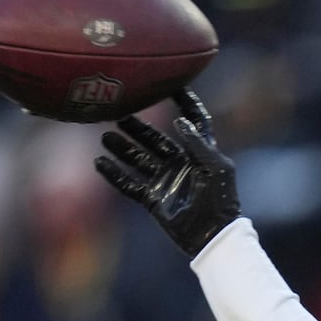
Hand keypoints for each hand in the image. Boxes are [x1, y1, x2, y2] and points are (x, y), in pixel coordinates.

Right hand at [94, 89, 240, 256]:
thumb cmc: (220, 200)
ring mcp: (166, 181)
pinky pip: (130, 184)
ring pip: (139, 159)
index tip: (171, 85)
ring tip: (105, 136)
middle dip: (138, 128)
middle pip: (156, 140)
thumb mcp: (215, 167)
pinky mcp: (154, 199)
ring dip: (122, 148)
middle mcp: (181, 164)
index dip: (186, 103)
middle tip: (119, 114)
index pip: (194, 122)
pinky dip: (115, 174)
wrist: (212, 235)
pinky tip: (100, 163)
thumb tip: (179, 121)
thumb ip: (198, 143)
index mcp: (201, 153)